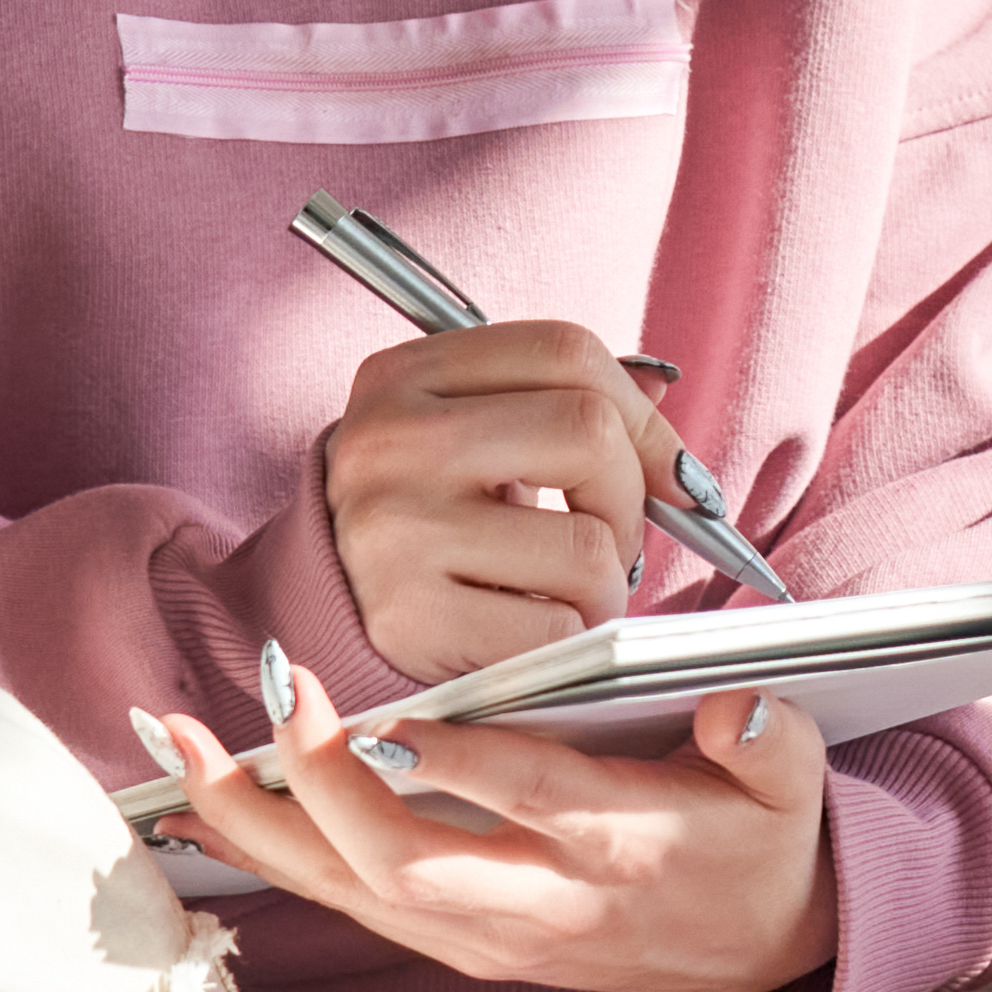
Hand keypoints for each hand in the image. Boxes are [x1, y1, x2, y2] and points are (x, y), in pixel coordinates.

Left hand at [137, 664, 838, 991]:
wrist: (755, 954)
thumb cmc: (760, 844)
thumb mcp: (795, 789)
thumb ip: (772, 744)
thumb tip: (740, 709)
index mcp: (621, 852)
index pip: (529, 804)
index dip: (454, 764)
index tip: (378, 716)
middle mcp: (537, 907)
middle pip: (405, 867)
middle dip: (318, 788)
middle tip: (264, 694)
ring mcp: (484, 937)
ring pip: (349, 892)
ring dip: (256, 823)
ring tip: (175, 744)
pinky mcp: (451, 942)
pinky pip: (339, 902)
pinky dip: (262, 856)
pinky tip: (195, 808)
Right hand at [323, 318, 688, 685]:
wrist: (320, 610)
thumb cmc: (420, 516)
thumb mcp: (467, 435)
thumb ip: (556, 405)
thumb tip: (662, 400)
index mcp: (405, 374)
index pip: (566, 351)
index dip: (644, 416)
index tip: (671, 474)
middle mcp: (391, 440)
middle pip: (589, 433)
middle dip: (630, 500)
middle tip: (610, 539)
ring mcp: (394, 528)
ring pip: (587, 546)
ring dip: (604, 587)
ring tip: (561, 594)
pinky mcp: (408, 618)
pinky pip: (556, 629)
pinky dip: (567, 639)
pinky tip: (529, 633)